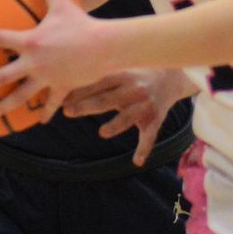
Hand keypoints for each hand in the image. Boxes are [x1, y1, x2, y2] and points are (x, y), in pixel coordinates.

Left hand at [0, 0, 116, 123]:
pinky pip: (51, 103)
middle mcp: (34, 63)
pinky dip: (46, 112)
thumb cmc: (81, 23)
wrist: (103, 46)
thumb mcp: (62, 4)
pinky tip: (40, 121)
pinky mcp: (60, 87)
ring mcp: (46, 78)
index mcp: (30, 42)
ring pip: (20, 96)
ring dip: (3, 106)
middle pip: (1, 76)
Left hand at [64, 69, 196, 165]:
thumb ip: (98, 80)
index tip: (61, 99)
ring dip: (116, 124)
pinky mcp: (155, 119)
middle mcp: (132, 89)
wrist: (172, 76)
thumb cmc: (136, 76)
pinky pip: (150, 135)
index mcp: (120, 76)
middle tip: (67, 111)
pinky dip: (144, 148)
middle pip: (107, 99)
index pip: (96, 84)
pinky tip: (137, 161)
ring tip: (103, 132)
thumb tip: (65, 87)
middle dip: (87, 105)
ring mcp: (144, 104)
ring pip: (129, 116)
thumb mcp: (120, 72)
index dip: (79, 91)